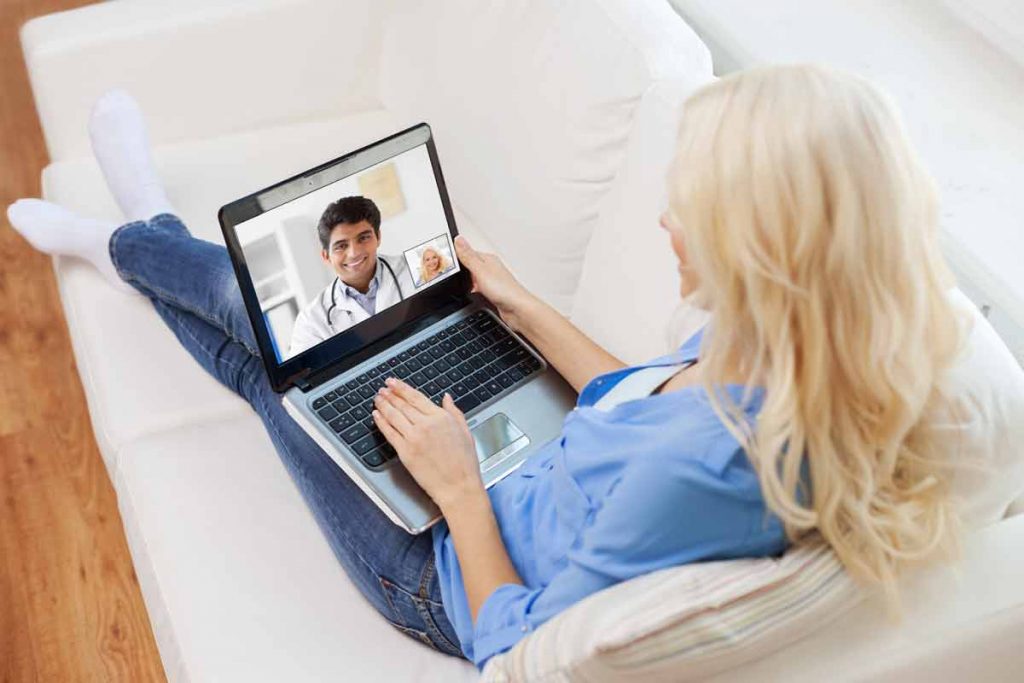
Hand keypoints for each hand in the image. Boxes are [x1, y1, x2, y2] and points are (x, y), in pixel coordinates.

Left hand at [372, 377, 484, 511]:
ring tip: (378, 398)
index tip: (394, 382)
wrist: (458, 487)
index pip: (416, 397)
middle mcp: (426, 425)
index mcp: (441, 418)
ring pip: (393, 416)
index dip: (402, 388)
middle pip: (402, 405)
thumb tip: (447, 398)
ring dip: (383, 405)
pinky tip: (376, 415)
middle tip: (383, 388)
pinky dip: (381, 422)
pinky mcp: (405, 452)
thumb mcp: (466, 431)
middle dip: (390, 394)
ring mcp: (414, 438)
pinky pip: (389, 433)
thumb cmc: (465, 463)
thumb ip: (454, 412)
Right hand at [454, 235, 534, 331]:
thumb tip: (459, 239)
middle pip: (469, 264)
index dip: (455, 255)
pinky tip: (470, 293)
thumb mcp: (480, 270)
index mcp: (487, 259)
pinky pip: (477, 287)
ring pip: (473, 277)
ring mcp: (491, 280)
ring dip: (466, 280)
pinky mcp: (491, 292)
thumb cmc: (504, 290)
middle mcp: (490, 268)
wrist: (517, 309)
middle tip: (449, 272)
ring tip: (458, 284)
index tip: (444, 258)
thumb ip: (468, 256)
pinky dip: (471, 289)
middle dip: (459, 269)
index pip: (467, 252)